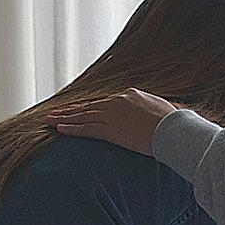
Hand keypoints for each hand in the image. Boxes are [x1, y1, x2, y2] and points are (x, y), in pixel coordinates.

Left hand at [45, 89, 178, 155]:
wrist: (174, 129)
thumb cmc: (175, 123)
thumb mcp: (164, 111)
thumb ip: (152, 111)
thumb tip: (156, 116)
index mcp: (130, 95)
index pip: (104, 102)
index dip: (88, 106)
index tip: (77, 109)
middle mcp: (117, 102)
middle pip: (89, 106)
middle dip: (70, 111)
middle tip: (54, 112)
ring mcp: (112, 115)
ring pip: (83, 116)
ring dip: (64, 119)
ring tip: (49, 121)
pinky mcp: (110, 130)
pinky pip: (86, 129)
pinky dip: (71, 129)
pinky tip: (59, 130)